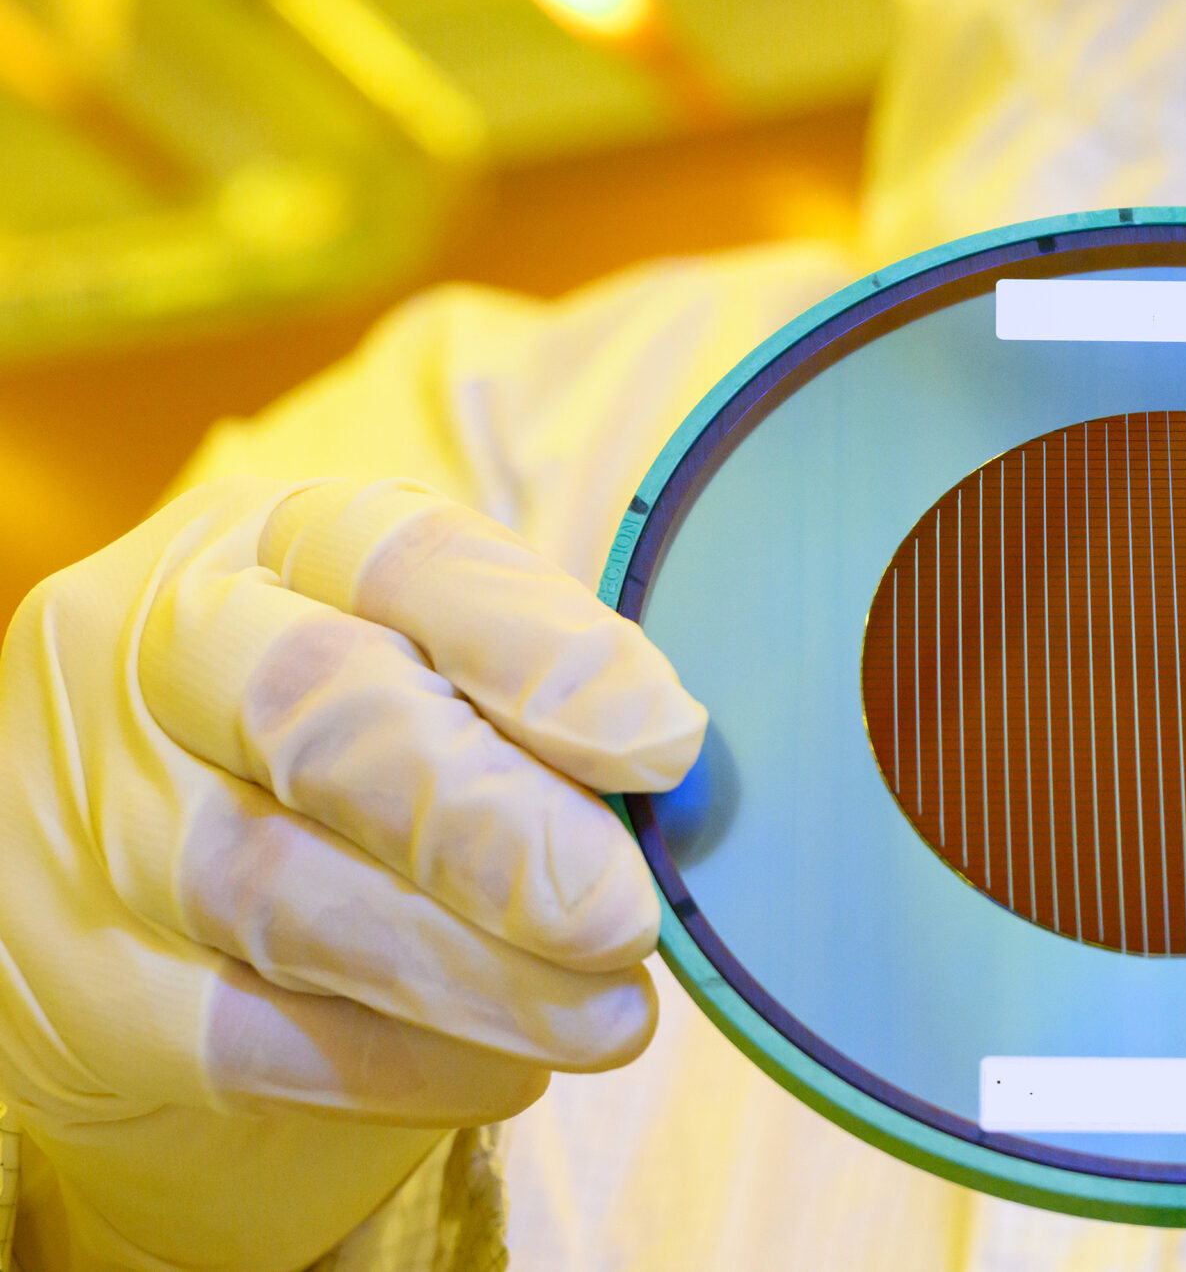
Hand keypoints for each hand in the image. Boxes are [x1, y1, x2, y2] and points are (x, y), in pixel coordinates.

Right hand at [0, 478, 703, 1271]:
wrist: (161, 910)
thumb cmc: (357, 758)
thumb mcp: (440, 675)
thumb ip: (547, 701)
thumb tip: (680, 775)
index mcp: (275, 541)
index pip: (403, 553)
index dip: (539, 648)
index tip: (665, 745)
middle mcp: (165, 651)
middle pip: (319, 708)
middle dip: (494, 824)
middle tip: (625, 913)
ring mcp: (98, 815)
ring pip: (278, 887)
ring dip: (472, 969)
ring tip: (607, 1013)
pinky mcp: (83, 985)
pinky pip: (243, 1035)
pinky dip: (398, 1059)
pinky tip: (509, 1066)